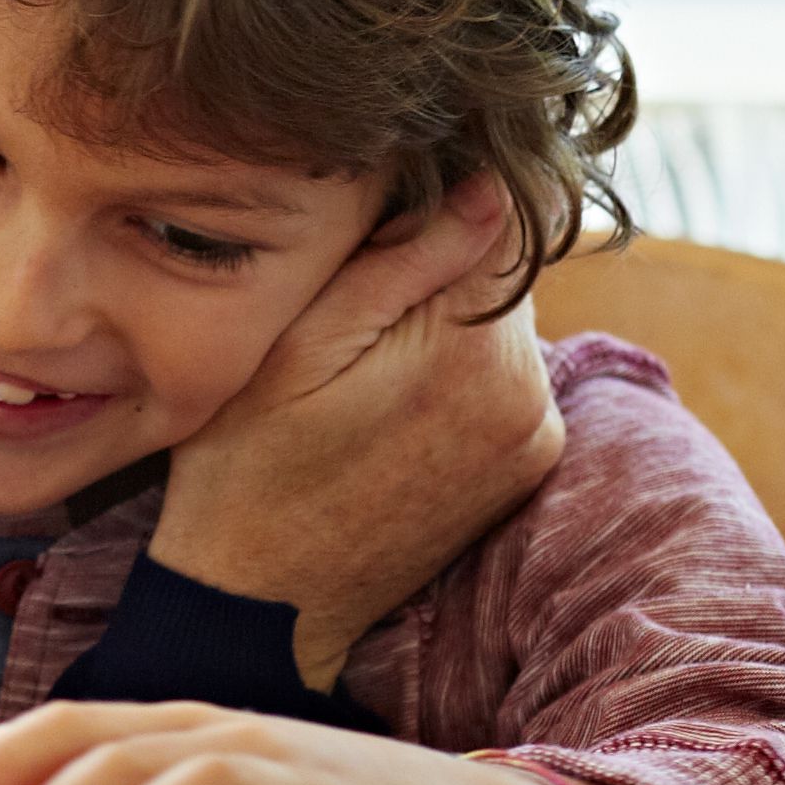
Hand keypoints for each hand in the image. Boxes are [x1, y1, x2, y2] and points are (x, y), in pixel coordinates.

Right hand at [151, 177, 562, 689]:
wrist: (261, 599)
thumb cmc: (251, 463)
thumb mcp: (301, 341)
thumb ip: (405, 259)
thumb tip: (493, 185)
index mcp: (477, 353)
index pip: (495, 223)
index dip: (430, 211)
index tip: (368, 237)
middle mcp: (529, 398)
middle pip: (498, 277)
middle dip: (434, 273)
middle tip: (342, 310)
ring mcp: (533, 442)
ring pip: (498, 328)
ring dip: (442, 324)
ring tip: (355, 364)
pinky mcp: (522, 472)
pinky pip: (499, 381)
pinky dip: (453, 375)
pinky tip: (384, 404)